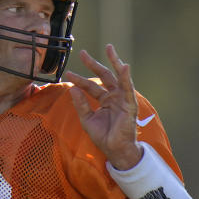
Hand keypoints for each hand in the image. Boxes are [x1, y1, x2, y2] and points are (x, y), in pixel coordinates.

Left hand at [63, 44, 142, 169]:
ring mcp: (122, 99)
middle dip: (94, 64)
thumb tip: (72, 89)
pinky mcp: (130, 104)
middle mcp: (114, 96)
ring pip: (117, 77)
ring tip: (109, 49)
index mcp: (104, 100)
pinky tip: (124, 66)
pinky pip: (128, 89)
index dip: (79, 80)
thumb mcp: (87, 119)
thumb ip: (81, 104)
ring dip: (114, 62)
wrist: (114, 150)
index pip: (91, 86)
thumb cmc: (103, 136)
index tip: (69, 74)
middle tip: (83, 53)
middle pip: (104, 76)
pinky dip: (126, 77)